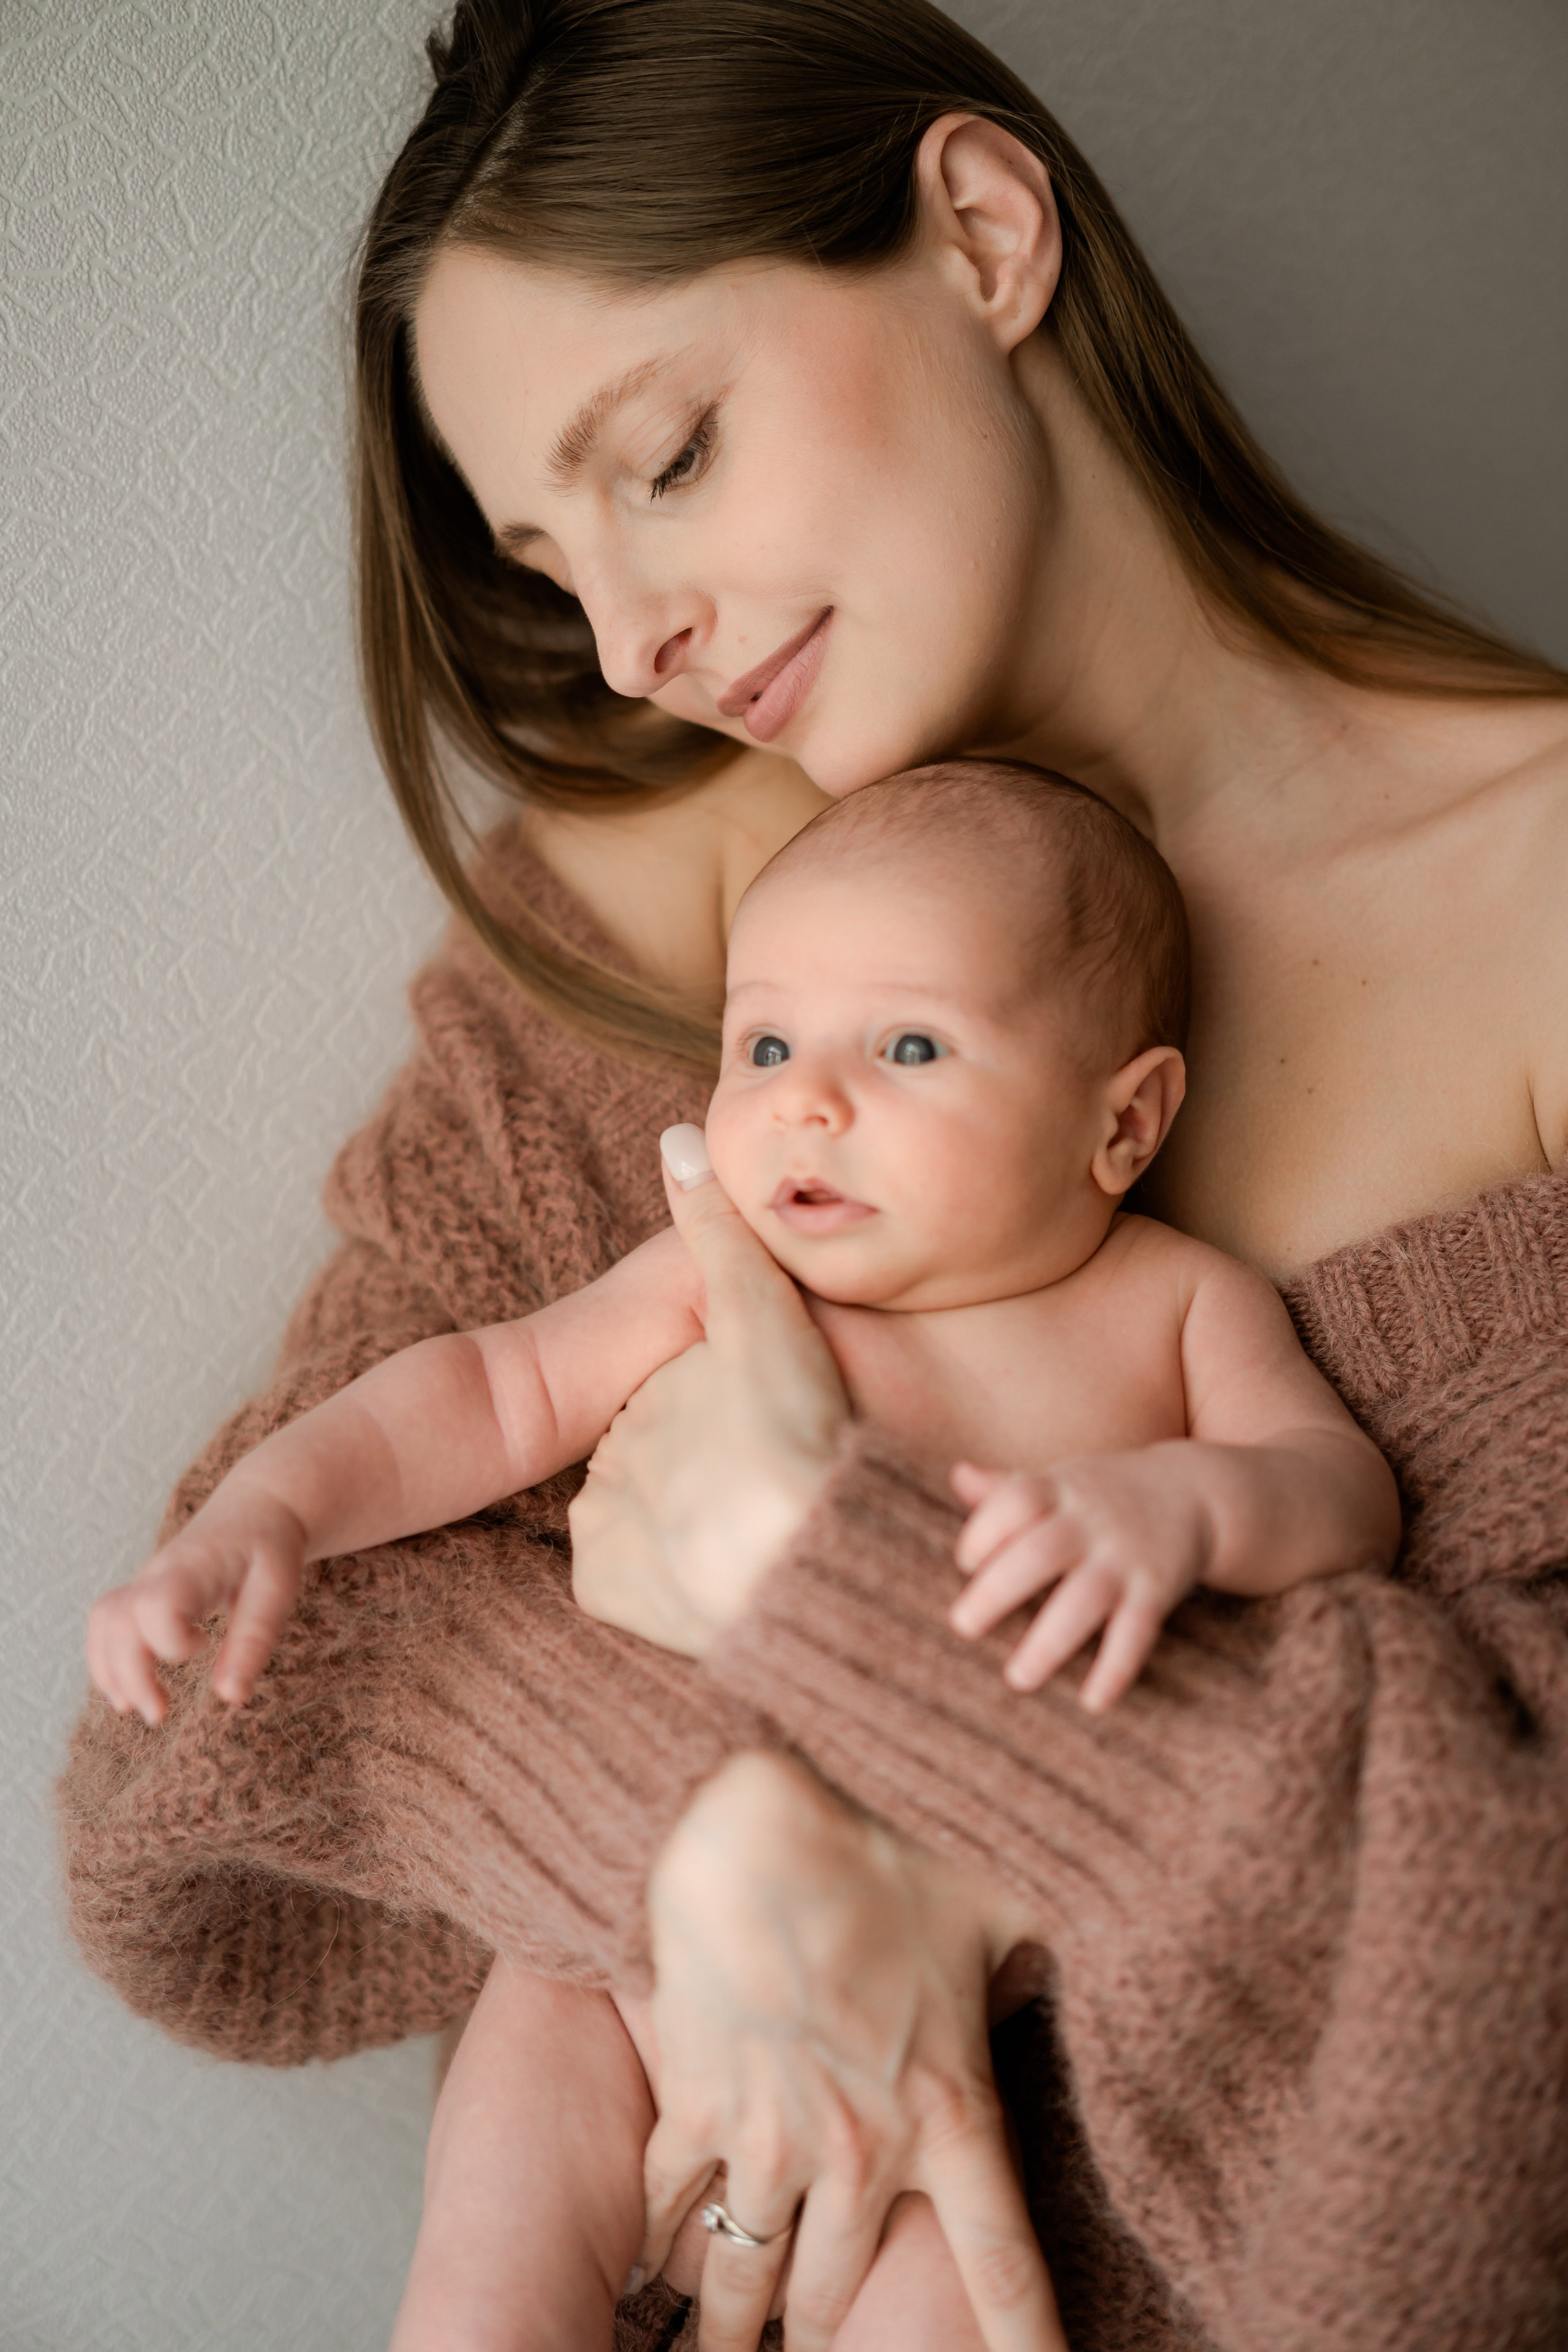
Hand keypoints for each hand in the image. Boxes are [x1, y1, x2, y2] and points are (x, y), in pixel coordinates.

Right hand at [85, 1486, 306, 1723]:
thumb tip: (230, 1697)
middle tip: (160, 1714)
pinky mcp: (143, 1592)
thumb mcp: (277, 1589)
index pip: (156, 1604)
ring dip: (111, 1671)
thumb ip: (253, 1641)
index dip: (169, 1641)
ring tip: (137, 1709)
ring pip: (103, 1622)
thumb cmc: (269, 1548)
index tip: (203, 1647)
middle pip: (116, 1620)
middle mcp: (159, 1572)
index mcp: (194, 1567)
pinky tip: (132, 1689)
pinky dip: (110, 1660)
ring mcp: (146, 1580)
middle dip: (129, 1675)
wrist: (258, 1506)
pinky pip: (107, 1624)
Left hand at [569, 1131, 849, 1656]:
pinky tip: (714, 1573)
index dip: (738, 1420)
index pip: (686, 1404)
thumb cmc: (790, 1431)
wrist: (796, 1559)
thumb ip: (719, 1231)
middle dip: (709, 1477)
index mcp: (644, 1402)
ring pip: (652, 1525)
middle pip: (669, 1467)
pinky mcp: (604, 1591)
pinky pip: (634, 1582)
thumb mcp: (758, 1317)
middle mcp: (612, 1462)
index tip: (776, 1438)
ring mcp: (604, 1533)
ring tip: (751, 1536)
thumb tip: (678, 1137)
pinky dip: (668, 1581)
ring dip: (692, 1530)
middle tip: (767, 1491)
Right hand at [638, 1751, 1064, 2351]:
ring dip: (732, 2336)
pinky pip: (671, 2210)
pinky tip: (647, 2278)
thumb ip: (1030, 1957)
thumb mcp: (992, 1906)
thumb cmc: (880, 1860)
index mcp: (951, 2115)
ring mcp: (769, 2140)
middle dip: (834, 2351)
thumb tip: (1053, 1966)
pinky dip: (657, 2251)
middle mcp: (860, 2154)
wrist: (756, 1834)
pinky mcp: (697, 2109)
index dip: (1027, 2350)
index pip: (1005, 2270)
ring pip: (746, 2284)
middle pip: (841, 2305)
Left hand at [950, 1448, 1211, 1710]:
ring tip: (1019, 1679)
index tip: (965, 1561)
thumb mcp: (1061, 1482)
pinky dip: (1116, 1668)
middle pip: (1040, 1552)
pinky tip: (1092, 1703)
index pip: (1016, 1500)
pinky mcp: (1157, 1590)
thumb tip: (958, 1474)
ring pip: (1084, 1600)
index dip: (985, 1530)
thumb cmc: (1104, 1494)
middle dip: (998, 1590)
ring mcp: (1125, 1557)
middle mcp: (1091, 1521)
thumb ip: (1007, 1488)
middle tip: (963, 1626)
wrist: (1194, 1492)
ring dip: (1049, 1643)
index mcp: (1060, 1489)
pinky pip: (1136, 1632)